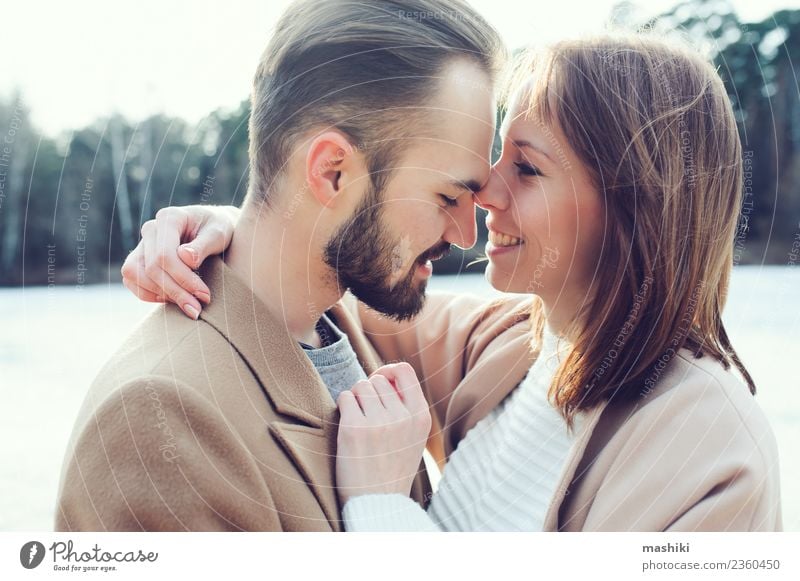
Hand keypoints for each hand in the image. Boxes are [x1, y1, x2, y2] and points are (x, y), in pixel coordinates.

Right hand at [120, 205, 238, 318]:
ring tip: (188, 306)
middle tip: (198, 308)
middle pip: (151, 268)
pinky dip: (150, 295)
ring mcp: (142, 245)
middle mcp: (151, 230)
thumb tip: (186, 258)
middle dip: (176, 292)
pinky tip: (174, 300)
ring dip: (161, 296)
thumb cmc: (218, 229)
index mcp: (169, 218)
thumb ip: (204, 244)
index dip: (183, 279)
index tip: (204, 295)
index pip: (165, 255)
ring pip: (135, 275)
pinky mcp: (138, 260)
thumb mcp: (219, 233)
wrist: (213, 229)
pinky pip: (132, 281)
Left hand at [335, 363, 431, 505]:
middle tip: (367, 414)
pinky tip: (348, 424)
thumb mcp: (413, 437)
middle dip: (369, 391)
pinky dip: (344, 406)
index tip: (380, 381)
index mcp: (421, 417)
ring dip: (356, 399)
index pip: (404, 371)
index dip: (388, 371)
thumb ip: (406, 407)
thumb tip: (386, 374)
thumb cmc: (391, 469)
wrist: (378, 503)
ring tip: (359, 421)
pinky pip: (345, 397)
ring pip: (361, 386)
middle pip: (378, 379)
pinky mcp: (354, 429)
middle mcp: (402, 417)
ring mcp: (378, 422)